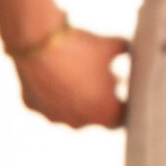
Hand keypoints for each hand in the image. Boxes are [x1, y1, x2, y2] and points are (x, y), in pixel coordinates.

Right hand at [12, 25, 126, 128]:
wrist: (38, 42)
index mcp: (106, 114)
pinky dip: (52, 92)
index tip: (125, 88)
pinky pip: (47, 102)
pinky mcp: (33, 106)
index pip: (122, 117)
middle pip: (95, 115)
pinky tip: (52, 74)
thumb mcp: (114, 45)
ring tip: (76, 75)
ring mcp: (54, 116)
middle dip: (99, 99)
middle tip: (103, 78)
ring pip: (69, 111)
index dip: (125, 102)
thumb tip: (132, 50)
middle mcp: (80, 123)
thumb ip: (127, 53)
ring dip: (75, 98)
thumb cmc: (82, 47)